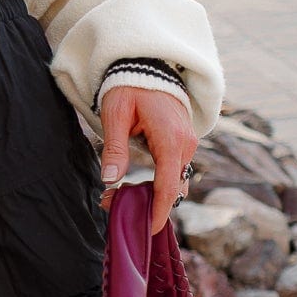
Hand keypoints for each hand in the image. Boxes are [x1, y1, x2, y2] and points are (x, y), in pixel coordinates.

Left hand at [98, 85, 198, 233]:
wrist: (148, 64)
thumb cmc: (129, 86)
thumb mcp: (115, 114)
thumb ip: (114, 147)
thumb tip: (110, 179)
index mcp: (171, 139)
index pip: (168, 186)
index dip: (158, 211)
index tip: (147, 231)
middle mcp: (185, 145)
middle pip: (170, 188)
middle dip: (144, 205)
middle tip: (109, 205)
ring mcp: (187, 144)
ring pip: (172, 182)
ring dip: (147, 195)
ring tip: (114, 196)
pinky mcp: (182, 144)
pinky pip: (172, 171)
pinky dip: (154, 184)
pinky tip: (130, 186)